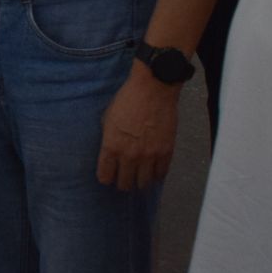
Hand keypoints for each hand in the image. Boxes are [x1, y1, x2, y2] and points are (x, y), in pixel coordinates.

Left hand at [96, 65, 179, 190]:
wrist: (153, 88)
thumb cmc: (128, 99)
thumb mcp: (108, 118)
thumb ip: (108, 138)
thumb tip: (110, 152)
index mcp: (111, 146)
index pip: (105, 176)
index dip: (106, 177)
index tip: (108, 176)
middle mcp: (129, 154)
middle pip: (125, 184)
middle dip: (123, 183)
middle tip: (124, 179)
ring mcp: (149, 155)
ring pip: (144, 183)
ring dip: (140, 181)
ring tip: (139, 177)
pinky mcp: (166, 152)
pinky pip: (161, 174)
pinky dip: (157, 174)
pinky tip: (153, 170)